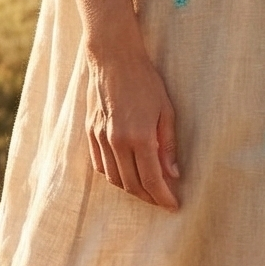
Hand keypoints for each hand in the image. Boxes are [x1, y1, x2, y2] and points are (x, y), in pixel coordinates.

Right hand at [84, 40, 180, 208]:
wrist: (113, 59)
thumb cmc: (145, 82)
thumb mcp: (166, 111)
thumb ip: (168, 145)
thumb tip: (173, 174)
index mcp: (139, 137)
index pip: (152, 180)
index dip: (163, 197)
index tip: (174, 206)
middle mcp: (116, 142)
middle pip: (132, 185)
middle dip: (149, 198)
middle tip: (163, 201)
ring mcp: (100, 139)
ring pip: (114, 179)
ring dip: (131, 190)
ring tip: (148, 191)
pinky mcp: (90, 133)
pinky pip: (100, 166)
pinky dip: (114, 176)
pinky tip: (126, 176)